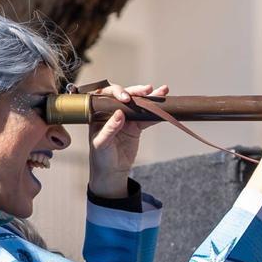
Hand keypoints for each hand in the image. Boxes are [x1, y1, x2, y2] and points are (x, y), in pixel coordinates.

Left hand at [88, 82, 168, 197]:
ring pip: (137, 104)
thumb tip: (119, 114)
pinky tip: (163, 106)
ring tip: (161, 91)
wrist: (112, 171)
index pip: (107, 96)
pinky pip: (146, 117)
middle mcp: (112, 112)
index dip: (117, 92)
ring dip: (149, 97)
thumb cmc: (101, 157)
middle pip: (125, 96)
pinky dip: (155, 112)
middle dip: (136, 91)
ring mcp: (125, 118)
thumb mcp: (101, 144)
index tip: (126, 98)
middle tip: (147, 90)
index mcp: (99, 113)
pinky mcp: (135, 126)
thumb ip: (109, 128)